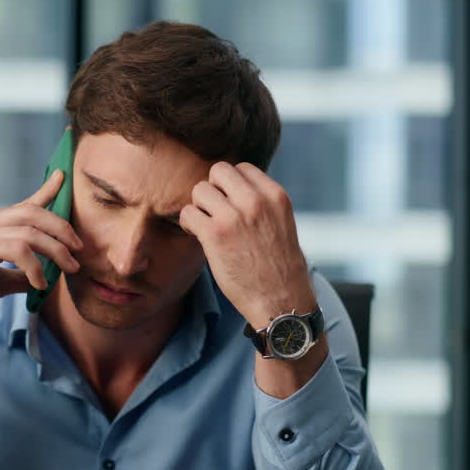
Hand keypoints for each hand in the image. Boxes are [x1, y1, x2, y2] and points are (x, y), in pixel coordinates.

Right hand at [0, 170, 81, 389]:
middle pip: (32, 212)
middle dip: (61, 227)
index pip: (23, 204)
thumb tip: (42, 278)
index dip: (45, 189)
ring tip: (68, 268)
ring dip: (55, 249)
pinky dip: (35, 267)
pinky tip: (40, 284)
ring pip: (29, 231)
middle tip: (79, 248)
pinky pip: (18, 249)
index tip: (62, 177)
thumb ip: (18, 275)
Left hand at [179, 162, 312, 329]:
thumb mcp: (281, 224)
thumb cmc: (279, 268)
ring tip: (205, 225)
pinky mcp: (215, 235)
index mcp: (275, 196)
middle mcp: (256, 201)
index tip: (229, 203)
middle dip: (212, 189)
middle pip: (218, 170)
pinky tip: (197, 235)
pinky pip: (188, 213)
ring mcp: (235, 216)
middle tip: (213, 212)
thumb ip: (261, 204)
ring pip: (199, 189)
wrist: (281, 301)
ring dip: (199, 207)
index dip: (230, 185)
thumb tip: (233, 190)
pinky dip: (188, 223)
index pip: (242, 168)